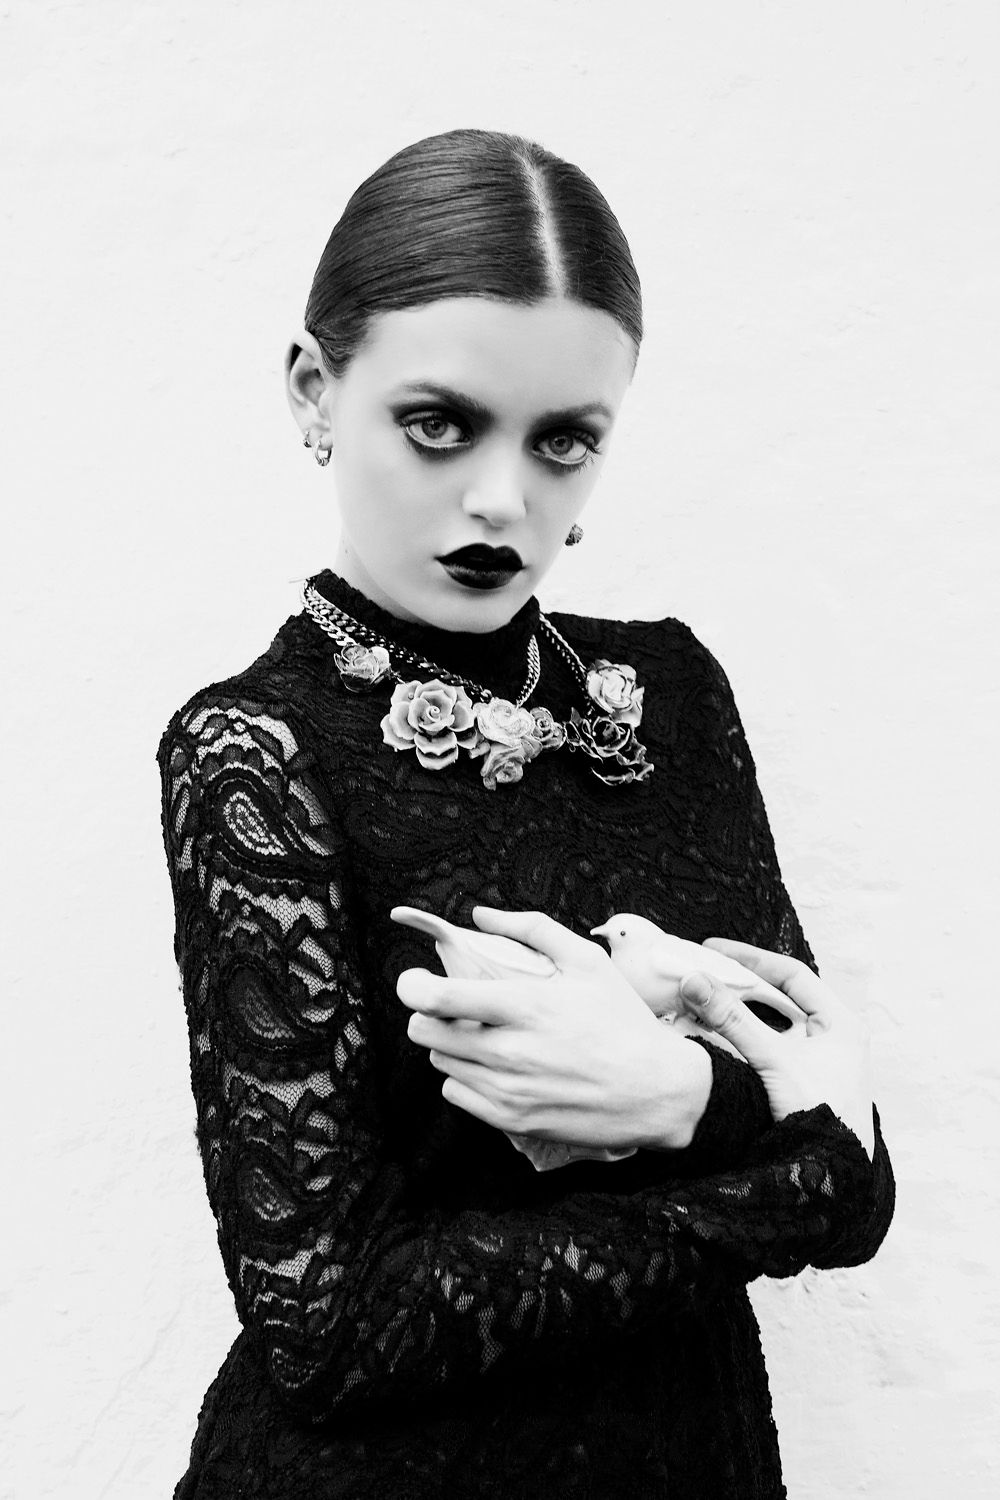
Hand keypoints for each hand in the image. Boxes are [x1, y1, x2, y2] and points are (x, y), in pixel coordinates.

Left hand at [397, 906, 712, 1150]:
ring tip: (486, 1035)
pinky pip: (455, 1094)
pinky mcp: (512, 1120)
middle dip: (432, 1014)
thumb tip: (480, 914)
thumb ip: (531, 928)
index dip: (413, 987)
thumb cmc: (623, 1020)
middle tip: (456, 1008)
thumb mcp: (587, 961)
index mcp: (526, 1006)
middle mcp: (510, 1051)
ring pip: (439, 1061)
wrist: (657, 1091)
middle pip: (425, 1031)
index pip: (438, 999)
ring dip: (452, 1045)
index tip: (414, 981)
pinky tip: (496, 1066)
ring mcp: (509, 1091)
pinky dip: (465, 1077)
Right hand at [679, 939, 874, 1158]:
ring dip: (740, 1011)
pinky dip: (743, 1037)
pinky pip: (769, 1047)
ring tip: (706, 998)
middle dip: (742, 983)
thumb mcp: (774, 1060)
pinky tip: (717, 1035)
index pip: (792, 974)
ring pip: (773, 1023)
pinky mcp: (802, 1082)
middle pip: (781, 997)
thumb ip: (733, 1019)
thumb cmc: (819, 1117)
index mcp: (841, 1023)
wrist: (830, 1178)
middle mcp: (833, 1038)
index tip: (714, 950)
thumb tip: (696, 981)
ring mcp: (818, 1062)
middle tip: (706, 970)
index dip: (752, 959)